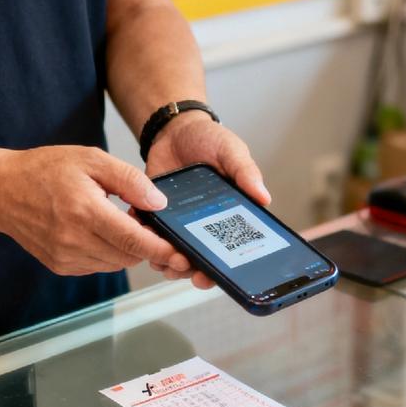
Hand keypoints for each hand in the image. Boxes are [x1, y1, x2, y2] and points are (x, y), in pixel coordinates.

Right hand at [0, 145, 189, 276]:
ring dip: (126, 248)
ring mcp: (66, 257)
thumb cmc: (44, 170)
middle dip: (146, 244)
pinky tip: (97, 230)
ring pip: (116, 263)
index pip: (133, 240)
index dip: (162, 249)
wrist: (0, 190)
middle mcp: (74, 240)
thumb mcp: (90, 159)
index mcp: (84, 212)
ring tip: (115, 220)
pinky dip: (107, 252)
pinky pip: (98, 265)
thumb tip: (159, 202)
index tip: (182, 253)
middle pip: (129, 256)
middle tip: (144, 220)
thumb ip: (129, 180)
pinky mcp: (61, 266)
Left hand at [143, 112, 270, 288]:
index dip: (221, 269)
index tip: (211, 276)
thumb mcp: (232, 152)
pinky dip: (143, 240)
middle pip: (200, 260)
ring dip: (167, 262)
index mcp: (229, 216)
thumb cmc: (210, 141)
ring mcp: (179, 223)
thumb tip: (264, 198)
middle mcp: (205, 226)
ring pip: (173, 254)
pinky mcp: (156, 215)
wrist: (176, 130)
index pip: (229, 251)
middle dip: (192, 271)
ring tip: (162, 260)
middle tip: (185, 271)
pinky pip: (149, 235)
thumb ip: (246, 173)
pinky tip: (141, 237)